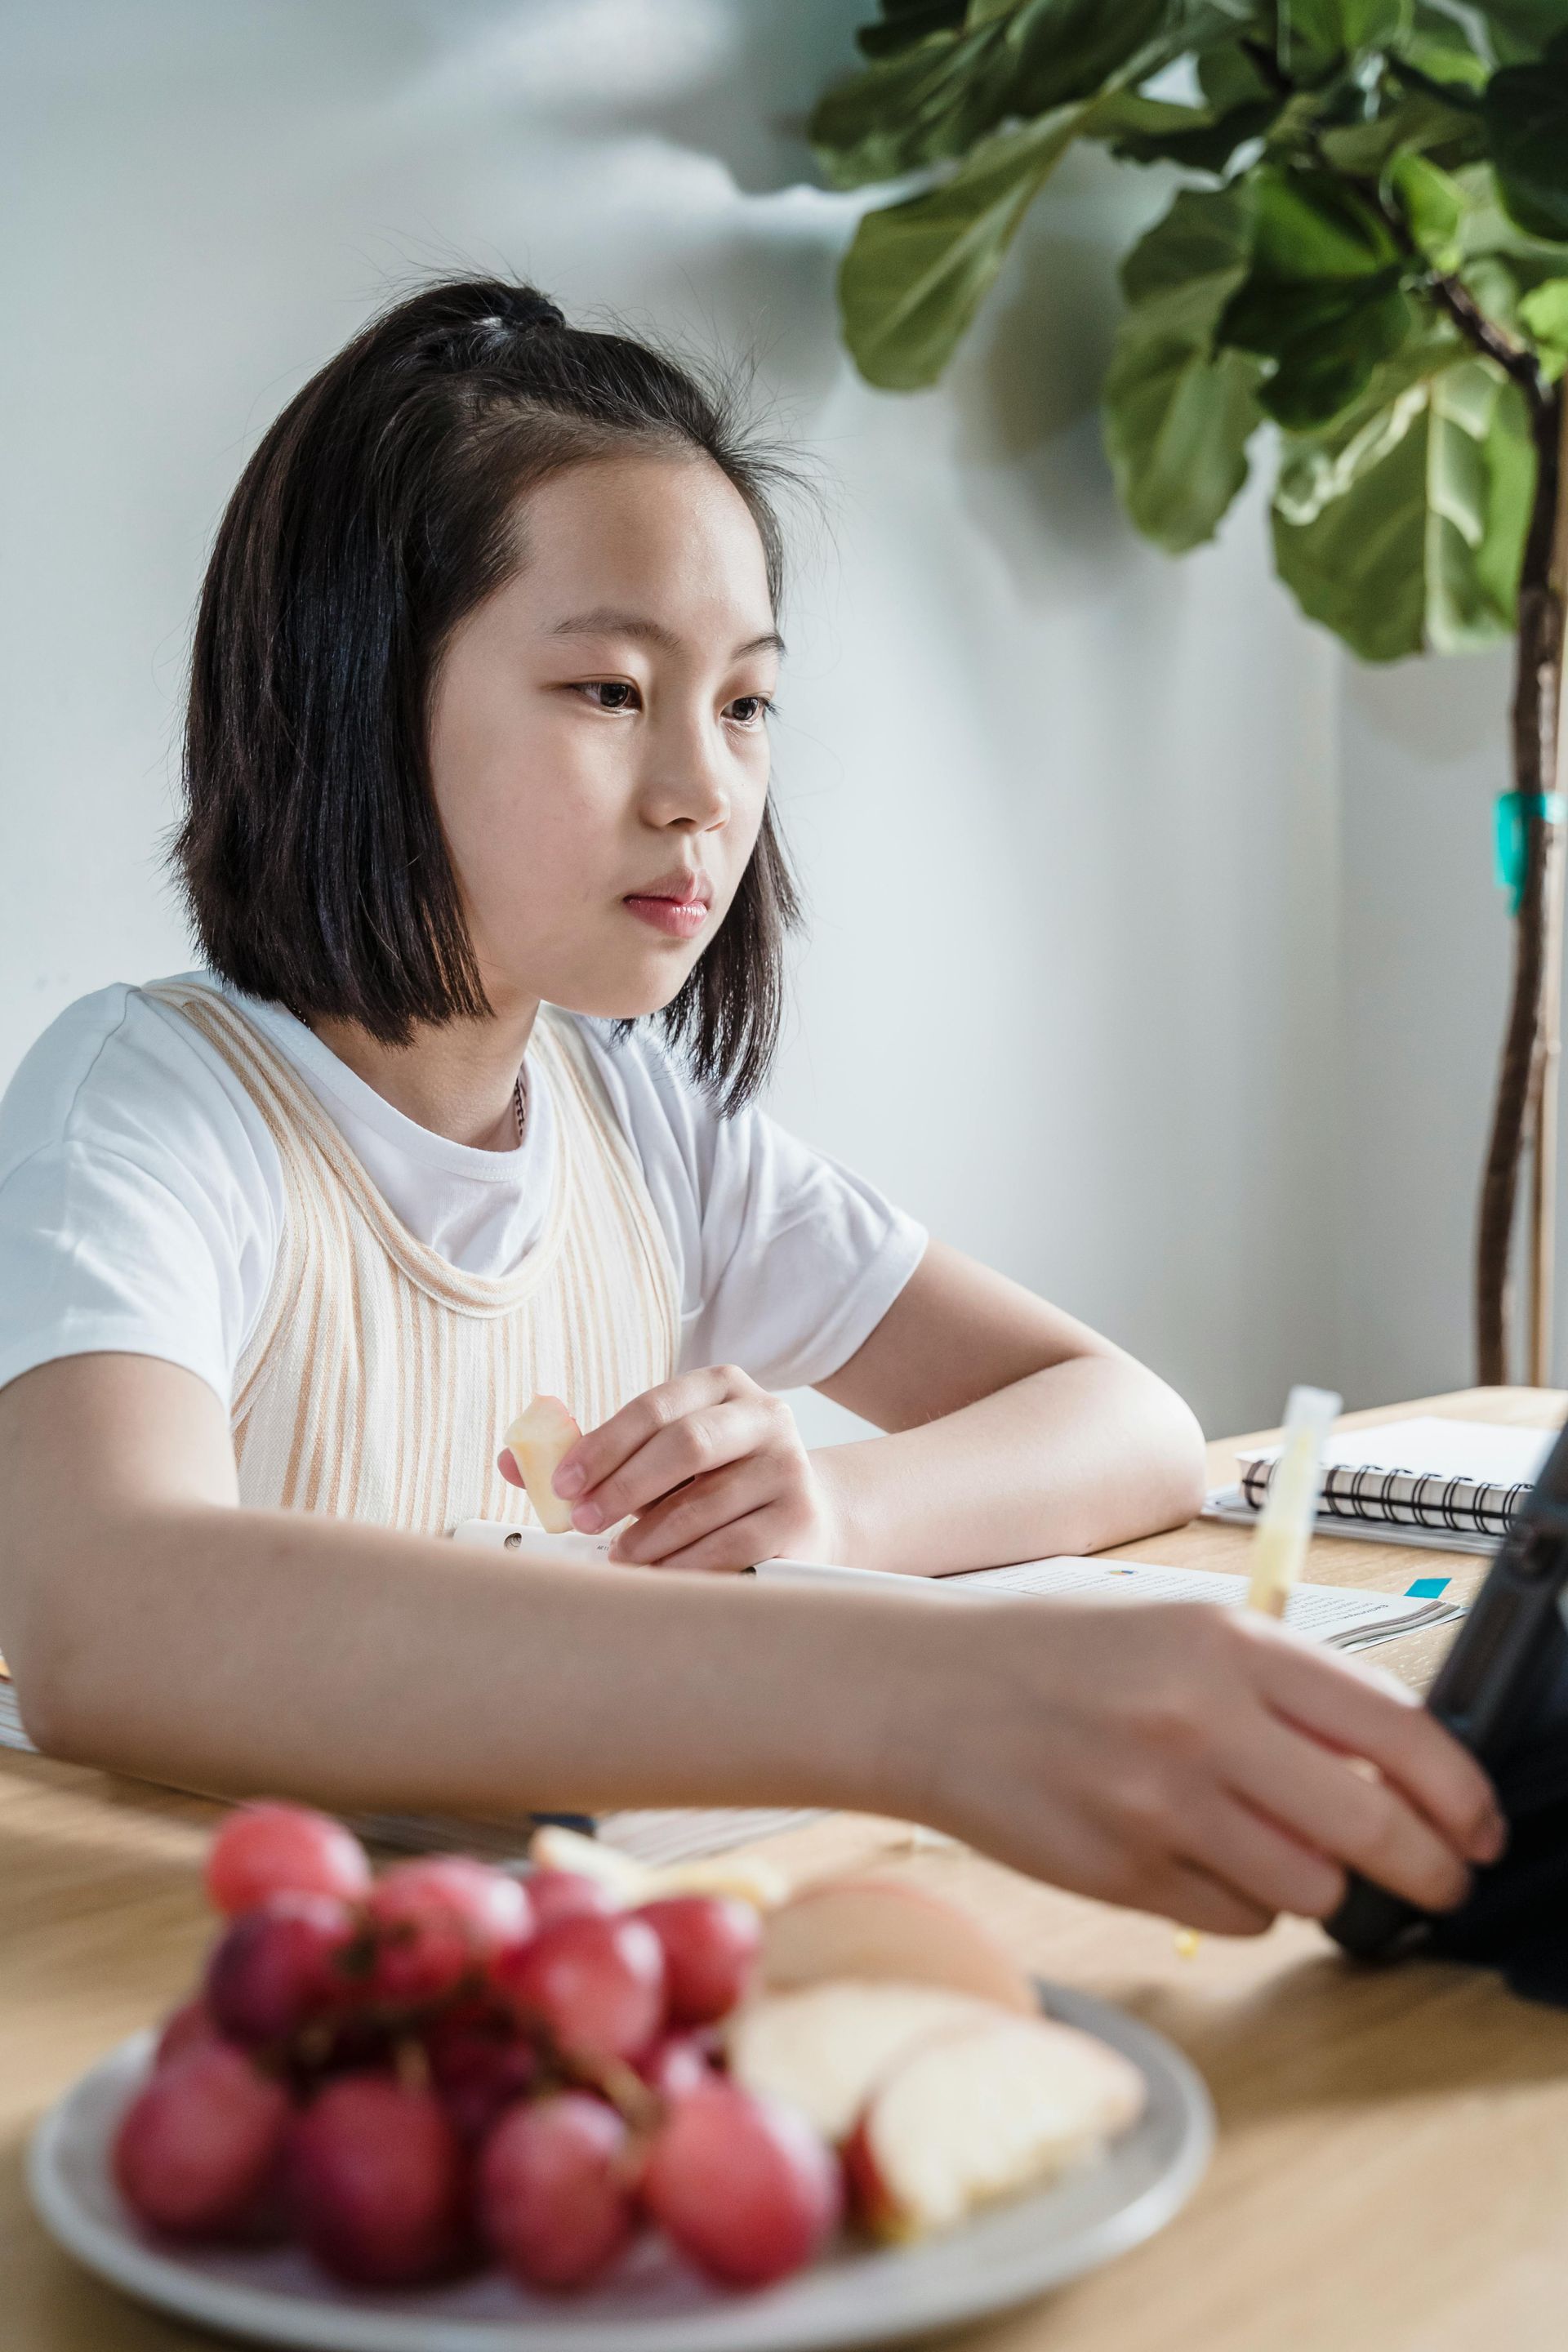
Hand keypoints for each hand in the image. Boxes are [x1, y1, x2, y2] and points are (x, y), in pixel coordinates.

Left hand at [503, 1367, 841, 1573]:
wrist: (806, 1515)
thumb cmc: (716, 1483)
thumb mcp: (663, 1457)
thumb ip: (598, 1456)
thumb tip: (515, 1462)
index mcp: (722, 1387)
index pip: (656, 1407)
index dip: (604, 1444)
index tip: (563, 1483)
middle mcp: (764, 1415)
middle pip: (686, 1444)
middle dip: (625, 1486)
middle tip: (584, 1520)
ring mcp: (789, 1465)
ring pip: (707, 1501)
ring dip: (651, 1535)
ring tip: (620, 1556)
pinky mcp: (801, 1516)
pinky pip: (733, 1543)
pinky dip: (688, 1563)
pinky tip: (660, 1573)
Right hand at [913, 1599, 1506, 1933]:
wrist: (928, 1691)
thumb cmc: (1060, 1656)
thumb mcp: (1180, 1631)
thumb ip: (1282, 1690)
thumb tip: (1394, 1771)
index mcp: (1227, 1643)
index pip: (1393, 1728)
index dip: (1460, 1792)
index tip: (1480, 1826)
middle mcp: (1199, 1719)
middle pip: (1372, 1825)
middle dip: (1429, 1869)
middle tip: (1440, 1881)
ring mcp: (1157, 1802)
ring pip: (1310, 1886)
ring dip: (1321, 1884)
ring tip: (1286, 1851)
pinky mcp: (1120, 1872)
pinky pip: (1236, 1918)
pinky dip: (1244, 1903)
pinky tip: (1201, 1857)